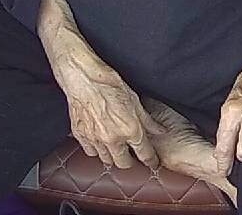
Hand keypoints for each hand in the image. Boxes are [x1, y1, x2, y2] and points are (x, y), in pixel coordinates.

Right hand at [50, 48, 165, 169]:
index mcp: (130, 129)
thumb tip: (160, 130)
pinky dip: (96, 149)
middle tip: (131, 154)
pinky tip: (99, 140)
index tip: (152, 162)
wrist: (83, 78)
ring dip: (112, 155)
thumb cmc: (108, 84)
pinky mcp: (81, 136)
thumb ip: (147, 120)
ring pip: (106, 160)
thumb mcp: (134, 99)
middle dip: (130, 161)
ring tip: (115, 146)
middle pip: (123, 164)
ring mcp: (95, 139)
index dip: (151, 160)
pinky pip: (90, 152)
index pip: (145, 154)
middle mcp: (113, 138)